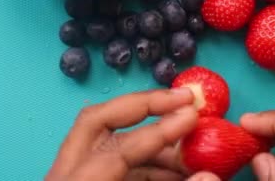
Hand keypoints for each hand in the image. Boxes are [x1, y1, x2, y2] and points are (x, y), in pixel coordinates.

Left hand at [45, 88, 197, 180]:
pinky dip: (146, 166)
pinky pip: (113, 168)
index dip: (159, 129)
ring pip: (109, 147)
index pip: (116, 146)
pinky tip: (177, 174)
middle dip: (144, 107)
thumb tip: (210, 175)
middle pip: (97, 121)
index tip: (192, 114)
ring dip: (153, 145)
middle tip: (183, 101)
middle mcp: (64, 177)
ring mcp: (71, 180)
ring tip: (191, 151)